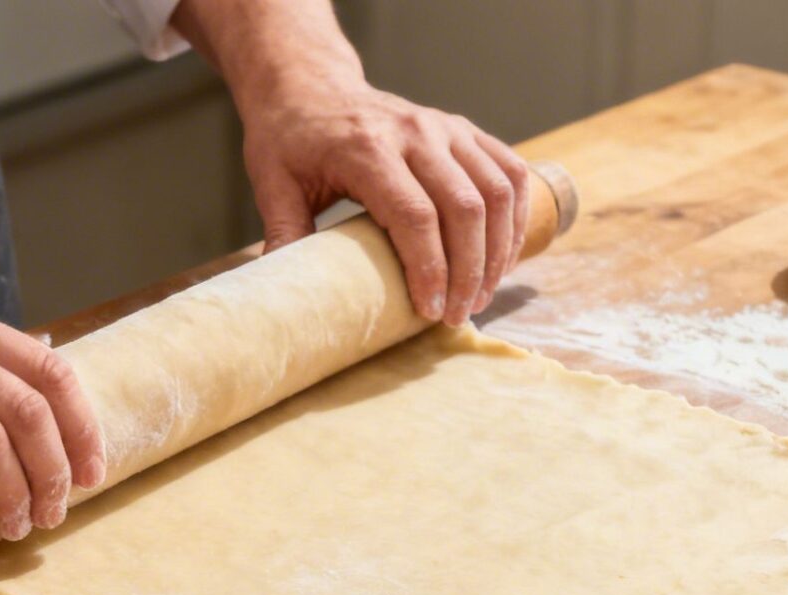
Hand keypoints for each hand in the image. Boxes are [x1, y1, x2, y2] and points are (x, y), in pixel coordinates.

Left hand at [239, 81, 529, 326]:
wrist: (311, 86)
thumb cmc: (291, 140)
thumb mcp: (272, 183)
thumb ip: (283, 234)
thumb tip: (285, 297)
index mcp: (368, 147)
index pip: (415, 215)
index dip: (430, 268)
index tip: (430, 310)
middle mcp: (415, 132)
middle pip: (464, 208)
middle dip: (469, 271)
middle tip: (458, 315)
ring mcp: (446, 128)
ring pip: (497, 192)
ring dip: (498, 251)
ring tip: (480, 296)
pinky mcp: (464, 131)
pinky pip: (510, 173)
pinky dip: (516, 219)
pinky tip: (504, 257)